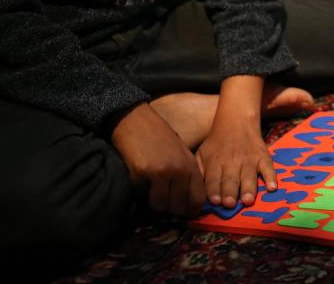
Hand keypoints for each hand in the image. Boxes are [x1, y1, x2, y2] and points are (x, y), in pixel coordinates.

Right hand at [111, 103, 205, 217]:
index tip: (183, 214)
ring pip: (162, 205)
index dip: (190, 211)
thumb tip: (186, 202)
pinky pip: (144, 196)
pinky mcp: (144, 172)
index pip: (198, 199)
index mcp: (191, 165)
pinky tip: (141, 181)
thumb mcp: (179, 153)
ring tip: (151, 193)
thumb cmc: (157, 137)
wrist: (135, 120)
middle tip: (165, 207)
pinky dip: (142, 194)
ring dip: (156, 204)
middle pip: (180, 206)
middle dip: (172, 211)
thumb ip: (185, 175)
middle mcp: (180, 170)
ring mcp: (162, 171)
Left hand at [196, 74, 274, 209]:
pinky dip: (271, 177)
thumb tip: (196, 191)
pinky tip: (272, 187)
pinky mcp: (263, 157)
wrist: (236, 121)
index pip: (213, 179)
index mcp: (215, 162)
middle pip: (230, 179)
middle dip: (229, 192)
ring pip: (249, 176)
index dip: (213, 190)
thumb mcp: (202, 153)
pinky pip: (269, 167)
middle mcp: (232, 161)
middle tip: (229, 204)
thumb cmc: (216, 143)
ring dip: (248, 189)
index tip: (215, 201)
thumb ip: (199, 172)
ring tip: (247, 200)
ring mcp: (250, 159)